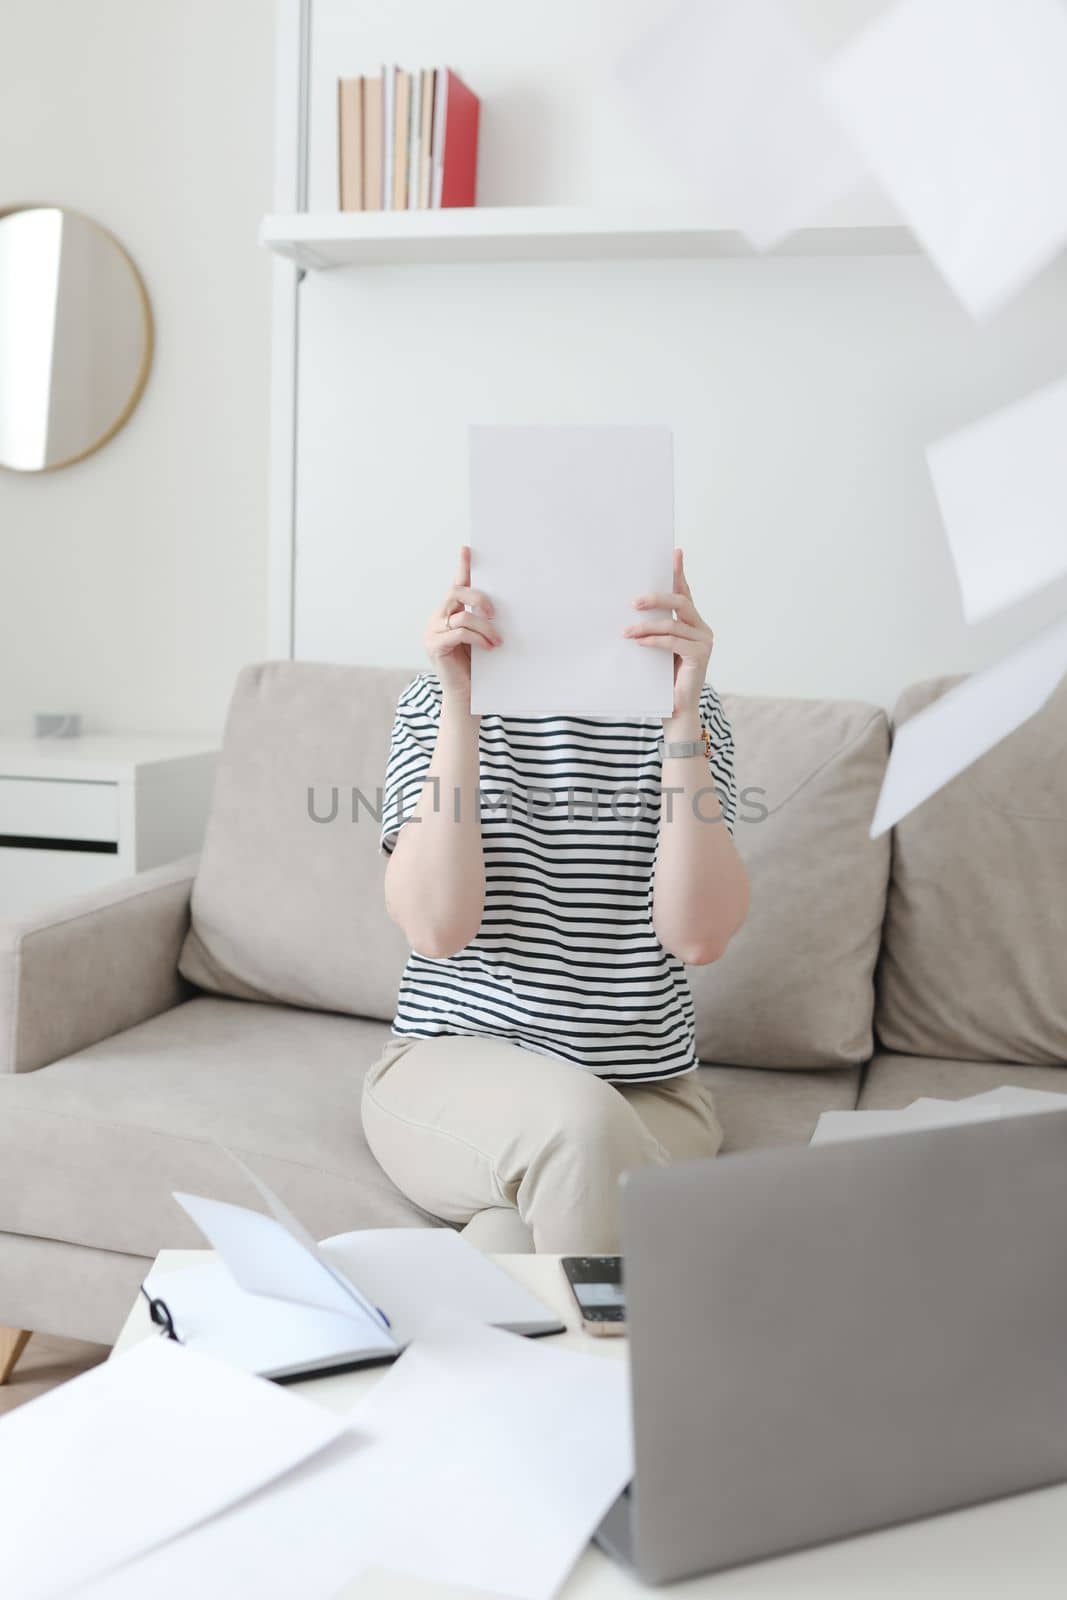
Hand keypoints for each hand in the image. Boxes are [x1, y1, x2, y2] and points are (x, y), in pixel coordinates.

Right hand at [424, 546, 500, 706]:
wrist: (466, 696)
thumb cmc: (476, 667)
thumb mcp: (481, 638)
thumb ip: (482, 620)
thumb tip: (501, 605)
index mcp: (448, 613)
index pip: (456, 584)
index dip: (462, 566)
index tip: (468, 549)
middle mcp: (437, 618)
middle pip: (456, 592)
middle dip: (478, 597)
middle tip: (495, 612)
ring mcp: (432, 631)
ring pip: (461, 615)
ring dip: (484, 627)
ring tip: (497, 642)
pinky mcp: (434, 645)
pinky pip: (459, 632)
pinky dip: (478, 638)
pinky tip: (489, 648)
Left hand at [624, 549, 713, 718]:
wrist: (675, 712)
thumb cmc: (662, 680)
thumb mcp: (656, 648)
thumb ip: (653, 629)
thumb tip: (630, 609)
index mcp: (693, 623)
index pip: (684, 593)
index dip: (679, 573)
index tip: (674, 552)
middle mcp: (702, 629)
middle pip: (681, 602)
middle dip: (657, 597)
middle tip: (634, 601)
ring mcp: (704, 642)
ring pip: (673, 624)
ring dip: (646, 626)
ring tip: (626, 631)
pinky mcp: (700, 657)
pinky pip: (673, 642)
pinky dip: (654, 641)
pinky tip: (638, 642)